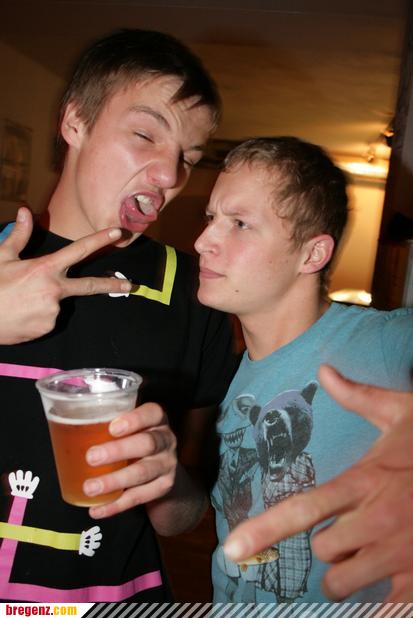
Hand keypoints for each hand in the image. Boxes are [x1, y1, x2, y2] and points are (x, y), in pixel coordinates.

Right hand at [0, 206, 130, 342]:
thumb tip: (24, 210)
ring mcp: (53, 310)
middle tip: (130, 285)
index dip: (99, 241)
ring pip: (58, 301)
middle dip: (112, 284)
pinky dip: (39, 314)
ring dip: (45, 300)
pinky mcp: (49, 326)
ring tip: (20, 301)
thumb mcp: (2, 257)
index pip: (78, 251)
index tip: (117, 233)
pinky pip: (49, 317)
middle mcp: (54, 289)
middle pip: (90, 286)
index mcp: (45, 268)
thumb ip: (19, 235)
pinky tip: (22, 313)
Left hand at [84, 402, 176, 518]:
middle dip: (118, 451)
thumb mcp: (131, 426)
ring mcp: (167, 464)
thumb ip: (110, 424)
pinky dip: (116, 505)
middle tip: (91, 457)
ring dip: (114, 481)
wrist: (163, 467)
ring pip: (143, 472)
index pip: (152, 413)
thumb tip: (64, 427)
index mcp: (156, 419)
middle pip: (147, 443)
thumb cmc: (135, 439)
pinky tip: (97, 509)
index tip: (112, 427)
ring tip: (90, 487)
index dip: (134, 419)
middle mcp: (166, 440)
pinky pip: (139, 497)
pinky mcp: (163, 487)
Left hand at [223, 364, 412, 601]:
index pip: (303, 509)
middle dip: (328, 542)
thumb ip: (358, 396)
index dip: (264, 530)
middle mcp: (377, 522)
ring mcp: (399, 555)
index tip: (232, 548)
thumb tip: (324, 370)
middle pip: (321, 551)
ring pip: (343, 582)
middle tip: (350, 525)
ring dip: (347, 570)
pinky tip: (387, 576)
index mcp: (365, 482)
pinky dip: (377, 597)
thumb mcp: (402, 412)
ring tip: (367, 549)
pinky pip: (381, 606)